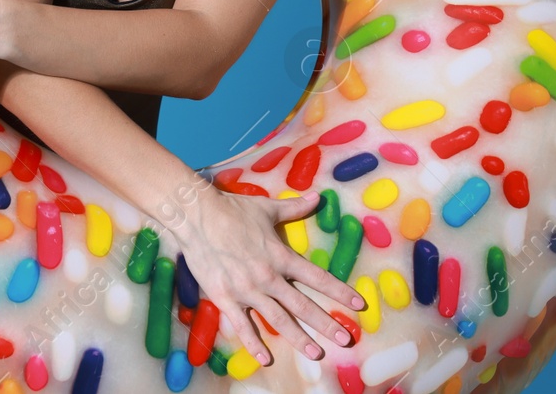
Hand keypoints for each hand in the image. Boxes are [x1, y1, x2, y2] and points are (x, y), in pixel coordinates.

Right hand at [173, 187, 363, 366]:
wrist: (197, 217)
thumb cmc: (233, 210)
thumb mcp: (267, 207)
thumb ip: (295, 207)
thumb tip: (318, 197)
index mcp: (280, 256)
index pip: (317, 277)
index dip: (339, 291)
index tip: (358, 304)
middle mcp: (268, 276)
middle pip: (302, 305)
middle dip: (326, 323)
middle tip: (346, 339)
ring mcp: (247, 290)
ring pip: (278, 319)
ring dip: (299, 338)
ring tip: (316, 353)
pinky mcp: (225, 298)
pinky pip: (242, 326)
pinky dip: (254, 344)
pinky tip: (265, 359)